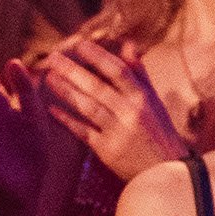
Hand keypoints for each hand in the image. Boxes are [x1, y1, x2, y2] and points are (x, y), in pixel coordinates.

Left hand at [43, 37, 188, 181]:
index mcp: (143, 98)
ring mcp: (118, 132)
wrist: (165, 171)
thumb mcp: (153, 102)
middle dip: (73, 71)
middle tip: (52, 58)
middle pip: (97, 88)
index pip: (118, 71)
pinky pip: (83, 132)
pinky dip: (67, 120)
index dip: (99, 56)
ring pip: (88, 107)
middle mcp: (131, 113)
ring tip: (49, 77)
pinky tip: (52, 109)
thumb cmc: (158, 131)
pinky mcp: (107, 151)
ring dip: (67, 91)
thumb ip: (139, 74)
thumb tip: (128, 44)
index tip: (80, 44)